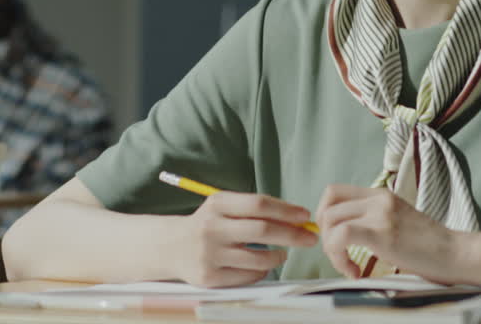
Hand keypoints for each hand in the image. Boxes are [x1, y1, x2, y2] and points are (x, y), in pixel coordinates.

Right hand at [172, 192, 317, 286]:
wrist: (171, 247)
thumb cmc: (209, 224)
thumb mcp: (223, 207)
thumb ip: (254, 209)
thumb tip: (297, 217)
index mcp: (217, 204)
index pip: (258, 204)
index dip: (286, 210)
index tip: (305, 216)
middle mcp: (211, 227)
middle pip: (262, 230)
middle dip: (293, 234)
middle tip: (310, 238)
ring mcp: (209, 254)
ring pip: (258, 258)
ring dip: (279, 256)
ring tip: (283, 254)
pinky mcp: (209, 277)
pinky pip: (248, 276)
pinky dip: (262, 270)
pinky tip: (262, 265)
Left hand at [315, 184, 463, 281]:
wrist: (456, 254)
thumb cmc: (428, 247)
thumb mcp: (396, 222)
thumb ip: (372, 220)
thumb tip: (339, 233)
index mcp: (380, 194)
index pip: (334, 192)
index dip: (324, 216)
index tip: (333, 239)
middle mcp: (378, 198)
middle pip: (328, 206)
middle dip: (324, 235)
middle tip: (339, 256)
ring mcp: (381, 213)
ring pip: (331, 221)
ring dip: (331, 250)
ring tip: (350, 266)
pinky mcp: (383, 232)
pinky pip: (341, 236)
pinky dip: (339, 256)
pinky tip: (355, 271)